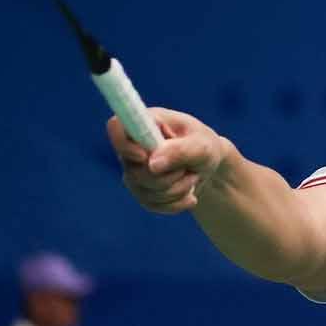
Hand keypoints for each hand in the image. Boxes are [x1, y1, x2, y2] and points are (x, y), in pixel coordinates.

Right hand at [107, 107, 239, 213]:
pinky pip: (150, 204)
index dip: (124, 144)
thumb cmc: (205, 147)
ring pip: (144, 191)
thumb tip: (151, 164)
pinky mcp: (139, 188)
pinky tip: (189, 196)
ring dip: (176, 190)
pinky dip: (174, 203)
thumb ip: (180, 150)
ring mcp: (133, 168)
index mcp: (147, 122)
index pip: (117, 126)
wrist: (209, 167)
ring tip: (191, 177)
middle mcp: (134, 145)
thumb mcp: (203, 146)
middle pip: (135, 172)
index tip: (144, 157)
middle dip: (168, 177)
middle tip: (188, 169)